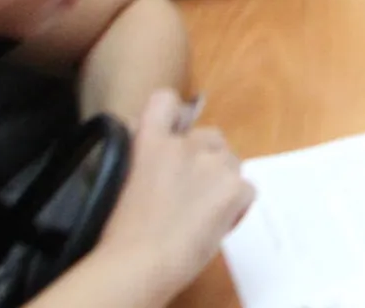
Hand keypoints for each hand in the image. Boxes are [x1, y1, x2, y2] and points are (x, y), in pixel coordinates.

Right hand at [85, 91, 254, 298]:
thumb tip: (137, 130)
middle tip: (187, 191)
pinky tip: (216, 224)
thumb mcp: (117, 180)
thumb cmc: (118, 233)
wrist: (139, 264)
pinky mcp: (237, 188)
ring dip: (220, 179)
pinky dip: (236, 205)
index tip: (170, 137)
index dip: (171, 116)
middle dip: (203, 157)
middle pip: (209, 136)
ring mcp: (216, 165)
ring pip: (231, 161)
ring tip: (201, 211)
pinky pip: (247, 189)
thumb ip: (133, 152)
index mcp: (151, 142)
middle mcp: (187, 144)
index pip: (165, 101)